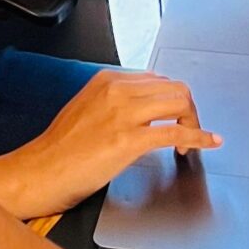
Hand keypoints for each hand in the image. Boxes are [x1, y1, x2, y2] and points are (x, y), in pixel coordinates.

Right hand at [0, 69, 220, 218]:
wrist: (41, 170)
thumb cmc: (59, 149)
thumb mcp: (86, 110)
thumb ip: (114, 103)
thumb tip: (141, 110)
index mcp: (107, 81)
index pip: (157, 79)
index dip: (172, 98)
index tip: (177, 113)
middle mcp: (117, 91)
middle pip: (174, 87)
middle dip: (189, 108)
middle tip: (188, 128)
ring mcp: (123, 114)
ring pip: (179, 103)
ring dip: (193, 121)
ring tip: (190, 140)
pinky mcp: (128, 140)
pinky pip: (175, 133)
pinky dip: (198, 137)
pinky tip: (207, 143)